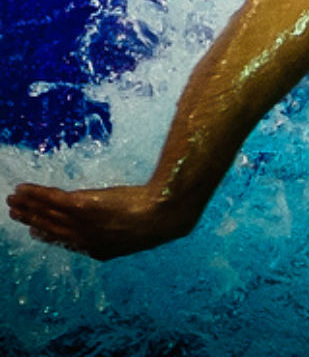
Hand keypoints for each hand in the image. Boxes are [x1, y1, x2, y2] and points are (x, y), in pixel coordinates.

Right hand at [7, 182, 195, 260]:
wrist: (163, 215)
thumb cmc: (160, 219)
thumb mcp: (140, 227)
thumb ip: (126, 226)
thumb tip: (133, 217)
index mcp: (99, 250)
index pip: (68, 242)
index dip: (49, 235)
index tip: (36, 230)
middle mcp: (85, 239)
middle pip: (52, 228)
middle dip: (32, 220)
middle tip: (16, 214)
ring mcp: (82, 222)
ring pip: (47, 213)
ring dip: (28, 205)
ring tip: (13, 199)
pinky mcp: (81, 205)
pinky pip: (51, 199)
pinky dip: (35, 194)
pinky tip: (24, 188)